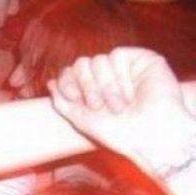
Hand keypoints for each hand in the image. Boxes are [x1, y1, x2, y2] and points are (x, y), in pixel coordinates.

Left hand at [48, 47, 194, 174]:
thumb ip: (62, 101)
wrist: (148, 134)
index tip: (75, 99)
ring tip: (118, 107)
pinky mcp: (139, 59)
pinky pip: (116, 56)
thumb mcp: (81, 120)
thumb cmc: (116, 132)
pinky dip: (119, 77)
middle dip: (86, 85)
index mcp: (90, 90)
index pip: (69, 74)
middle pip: (81, 64)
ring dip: (105, 86)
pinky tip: (129, 94)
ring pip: (98, 60)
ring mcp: (122, 67)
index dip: (67, 83)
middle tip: (97, 106)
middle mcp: (105, 77)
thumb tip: (50, 82)